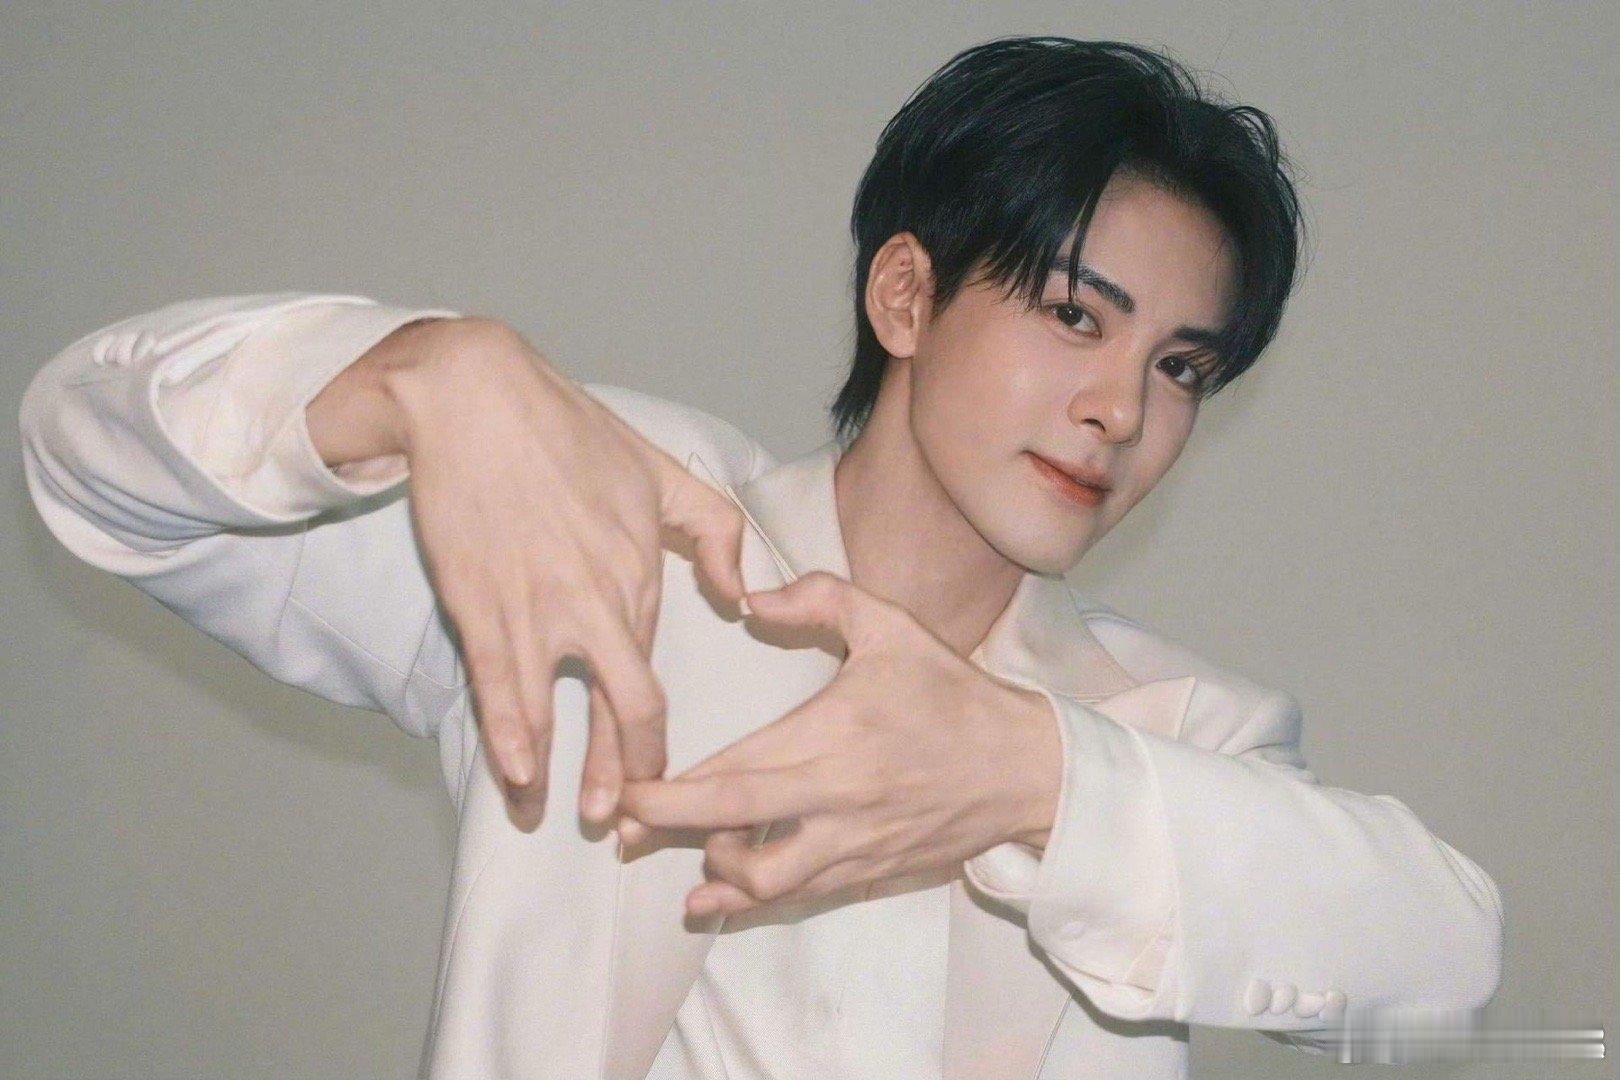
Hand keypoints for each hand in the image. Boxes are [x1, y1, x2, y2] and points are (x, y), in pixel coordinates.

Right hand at [350, 318, 750, 829]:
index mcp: (641, 573)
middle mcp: (599, 600)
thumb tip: (741, 595)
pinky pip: (498, 683)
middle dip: (624, 775)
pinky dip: (507, 734)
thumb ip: (715, 530)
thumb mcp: (663, 471)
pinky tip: (516, 771)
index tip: (655, 781)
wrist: (475, 398)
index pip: (656, 679)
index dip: (655, 741)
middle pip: (625, 707)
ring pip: (558, 709)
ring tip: (553, 812)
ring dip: (560, 771)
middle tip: (620, 822)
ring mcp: (538, 605)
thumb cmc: (568, 431)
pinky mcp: (481, 601)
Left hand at [617, 570, 1062, 917]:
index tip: (626, 790)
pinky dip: (754, 900)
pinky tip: (720, 896)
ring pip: (765, 880)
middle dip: (667, 832)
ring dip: (713, 872)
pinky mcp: (869, 871)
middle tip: (622, 830)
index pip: (734, 772)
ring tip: (682, 855)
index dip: (670, 791)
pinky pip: (800, 896)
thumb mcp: (891, 627)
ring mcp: (854, 845)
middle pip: (732, 830)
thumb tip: (749, 597)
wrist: (1024, 768)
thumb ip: (818, 599)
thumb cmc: (953, 694)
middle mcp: (837, 800)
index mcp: (835, 736)